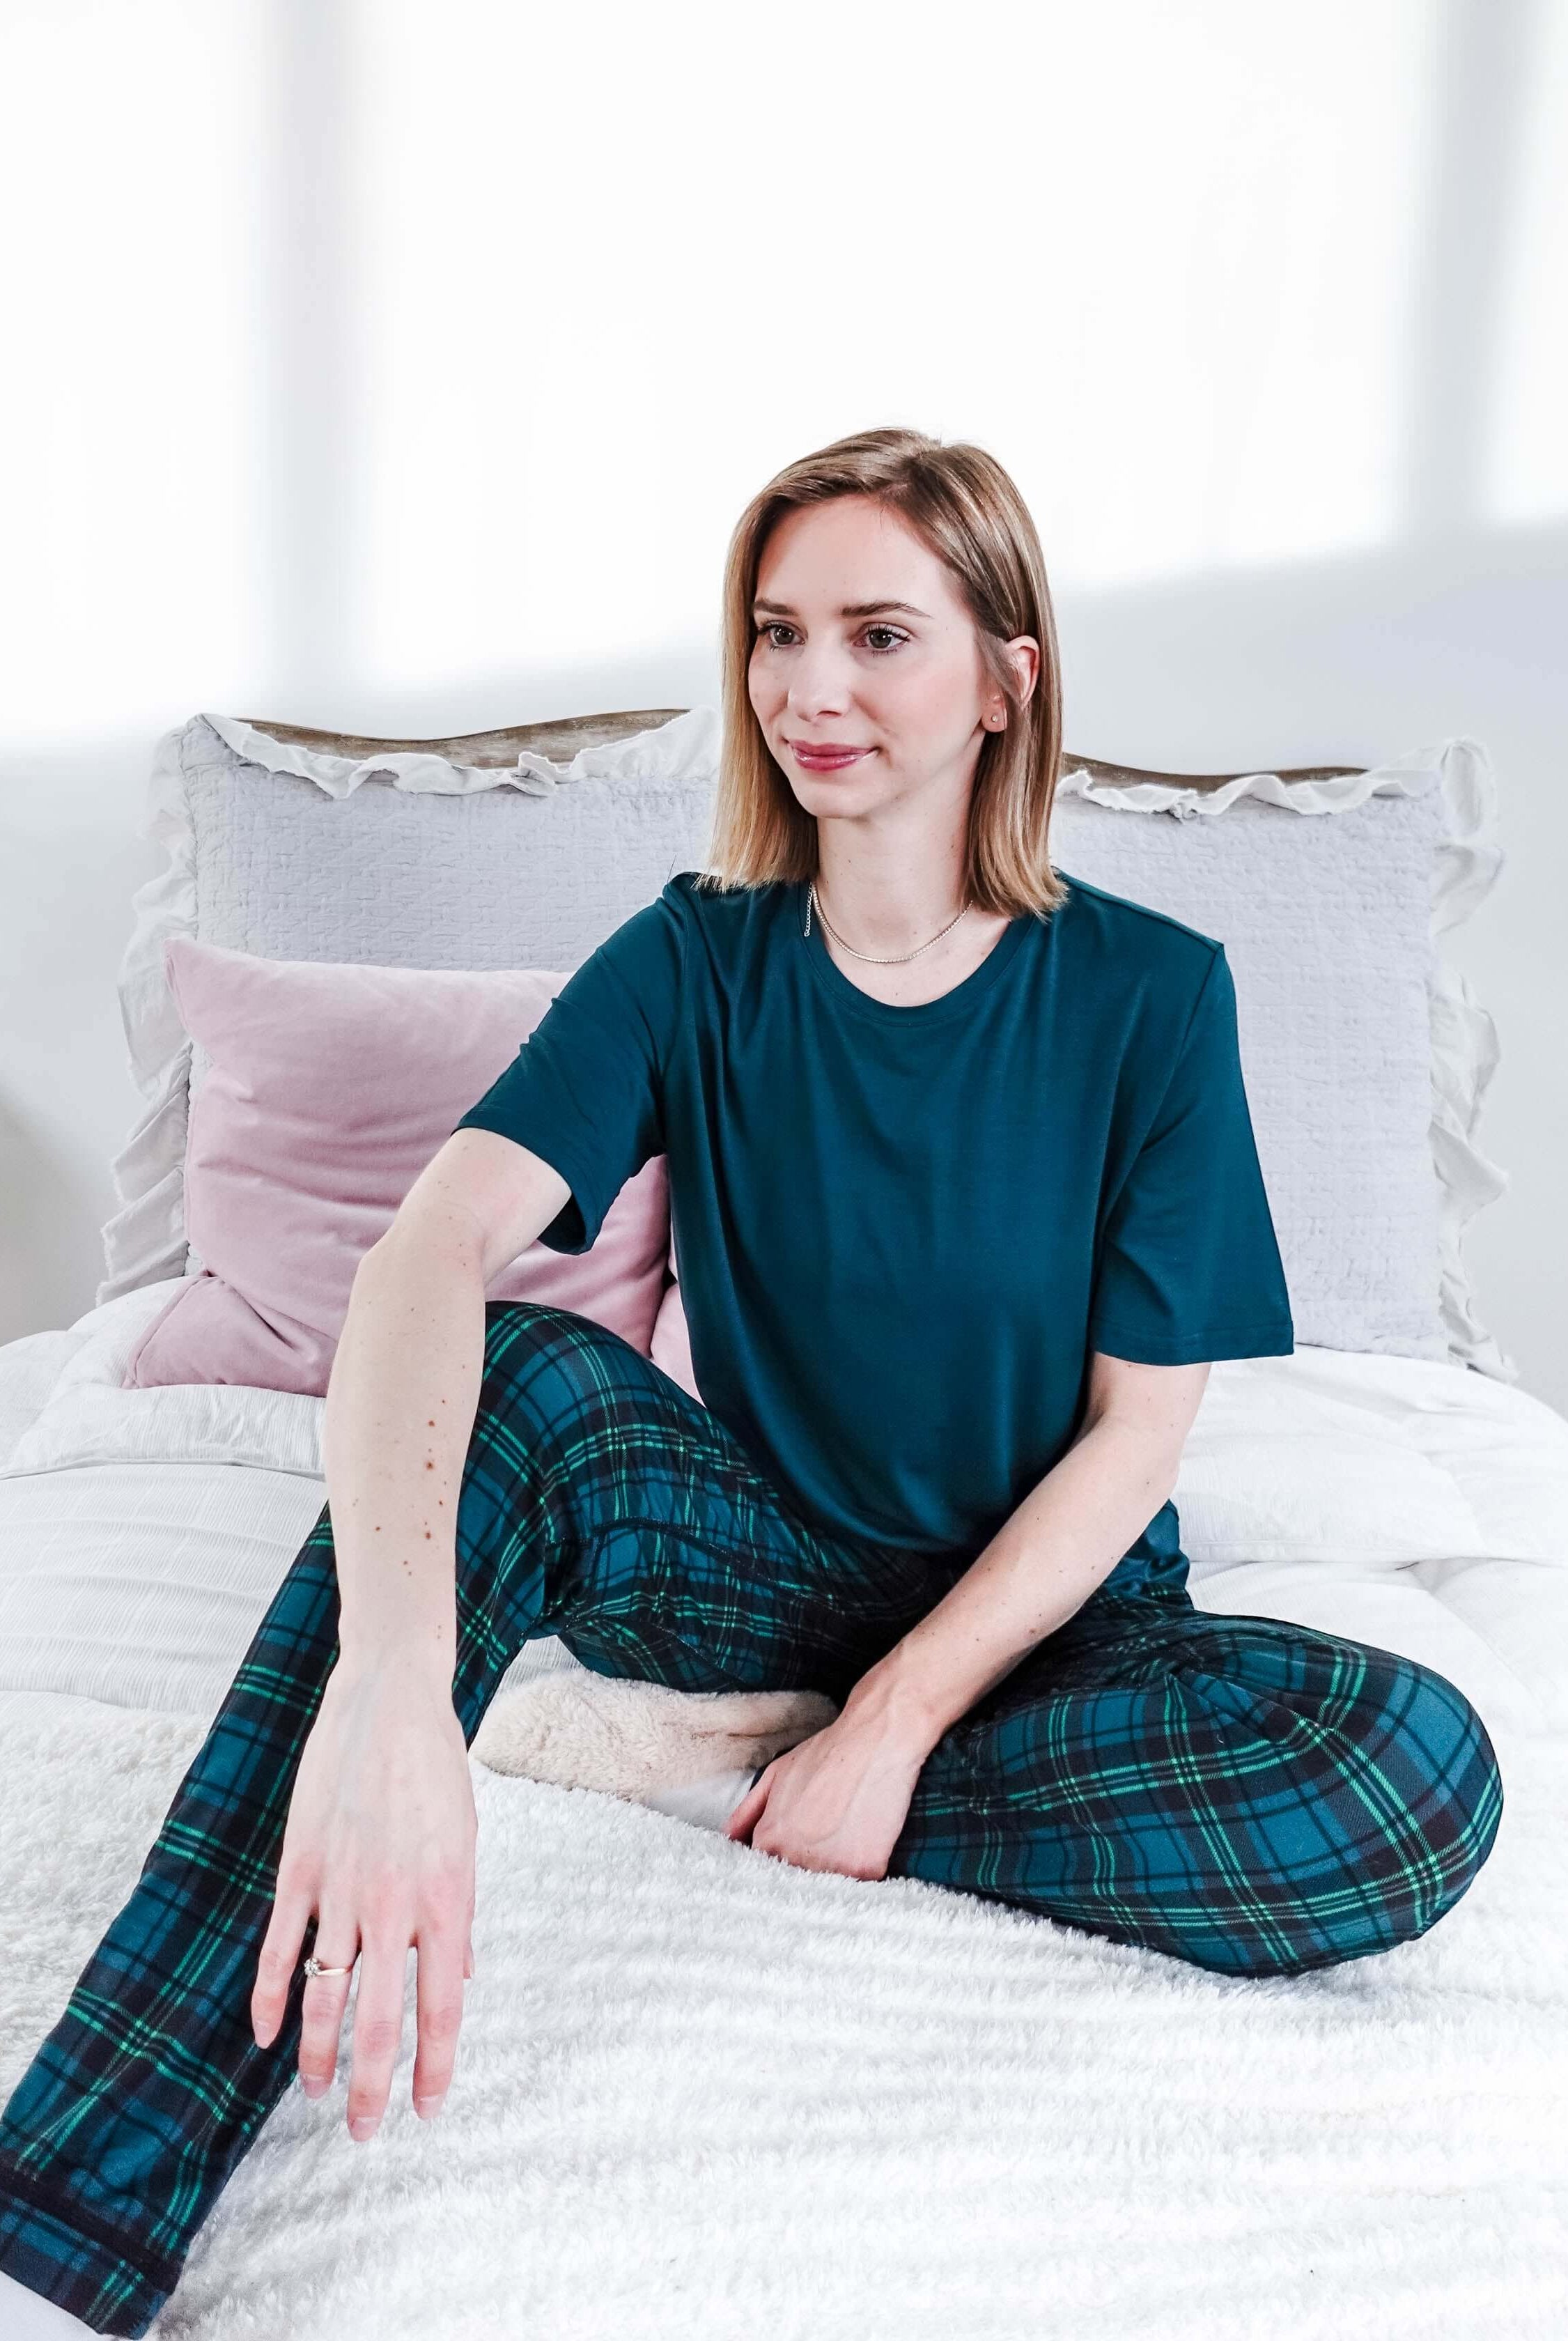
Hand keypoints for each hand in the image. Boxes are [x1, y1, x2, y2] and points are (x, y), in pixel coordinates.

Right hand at [250, 1652, 477, 2142]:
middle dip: (373, 2085)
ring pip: (323, 1991)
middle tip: (366, 2132)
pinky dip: (268, 1995)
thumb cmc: (437, 1774)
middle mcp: (394, 1902)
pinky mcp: (301, 1865)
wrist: (392, 1702)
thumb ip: (458, 1917)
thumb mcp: (465, 1846)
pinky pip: (278, 1945)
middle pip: (381, 2017)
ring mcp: (342, 1885)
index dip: (434, 2065)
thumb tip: (464, 1978)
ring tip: (318, 2093)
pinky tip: (264, 2035)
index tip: (427, 2110)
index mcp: (447, 1899)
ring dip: (318, 2052)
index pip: (443, 2005)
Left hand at [723, 1701, 927, 1882]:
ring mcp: (829, 1866)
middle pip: (798, 1883)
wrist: (876, 1740)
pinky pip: (862, 1884)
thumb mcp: (777, 1774)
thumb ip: (749, 1811)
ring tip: (848, 1838)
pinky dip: (866, 1870)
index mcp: (770, 1838)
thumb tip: (729, 1839)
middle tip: (827, 1843)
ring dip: (837, 1874)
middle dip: (809, 1871)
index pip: (767, 1872)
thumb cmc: (827, 1753)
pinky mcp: (864, 1869)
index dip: (781, 1866)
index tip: (795, 1856)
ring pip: (829, 1888)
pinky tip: (869, 1842)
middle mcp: (795, 1857)